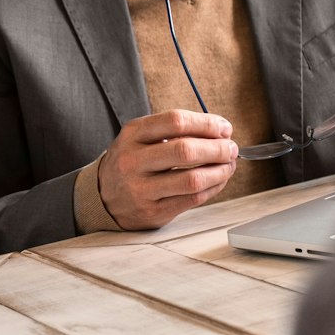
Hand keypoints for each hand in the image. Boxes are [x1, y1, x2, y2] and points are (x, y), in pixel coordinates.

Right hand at [96, 109, 238, 230]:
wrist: (103, 196)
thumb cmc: (132, 161)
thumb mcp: (141, 137)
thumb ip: (174, 131)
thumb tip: (220, 133)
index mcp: (132, 135)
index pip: (176, 122)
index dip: (206, 123)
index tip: (224, 128)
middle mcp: (133, 161)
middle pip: (185, 151)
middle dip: (217, 148)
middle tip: (230, 148)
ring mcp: (141, 189)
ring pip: (192, 179)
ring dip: (219, 171)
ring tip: (228, 164)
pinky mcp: (153, 212)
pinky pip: (192, 199)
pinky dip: (213, 188)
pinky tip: (218, 180)